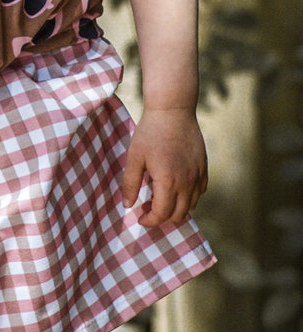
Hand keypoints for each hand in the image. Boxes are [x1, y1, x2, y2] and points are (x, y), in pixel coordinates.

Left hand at [121, 107, 207, 227]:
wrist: (173, 110)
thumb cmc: (150, 132)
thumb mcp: (134, 157)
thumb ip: (130, 184)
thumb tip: (127, 205)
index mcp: (167, 181)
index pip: (161, 214)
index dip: (150, 221)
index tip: (140, 218)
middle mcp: (186, 182)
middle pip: (178, 215)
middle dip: (162, 219)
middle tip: (149, 211)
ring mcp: (198, 175)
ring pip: (191, 206)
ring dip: (176, 210)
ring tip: (161, 201)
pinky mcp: (204, 168)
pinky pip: (200, 192)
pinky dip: (189, 198)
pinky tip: (176, 189)